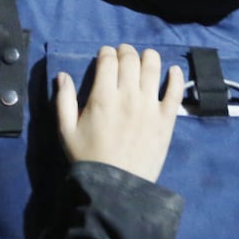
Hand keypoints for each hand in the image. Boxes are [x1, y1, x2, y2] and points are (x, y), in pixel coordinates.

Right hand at [56, 45, 183, 182]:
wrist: (115, 186)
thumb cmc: (88, 158)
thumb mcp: (66, 130)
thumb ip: (63, 100)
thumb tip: (62, 75)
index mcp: (102, 96)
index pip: (108, 60)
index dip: (106, 52)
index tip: (105, 56)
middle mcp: (128, 95)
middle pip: (130, 59)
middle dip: (125, 51)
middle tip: (124, 55)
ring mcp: (150, 106)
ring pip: (153, 68)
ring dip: (148, 57)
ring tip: (145, 58)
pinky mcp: (166, 118)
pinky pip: (175, 91)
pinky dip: (176, 77)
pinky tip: (173, 71)